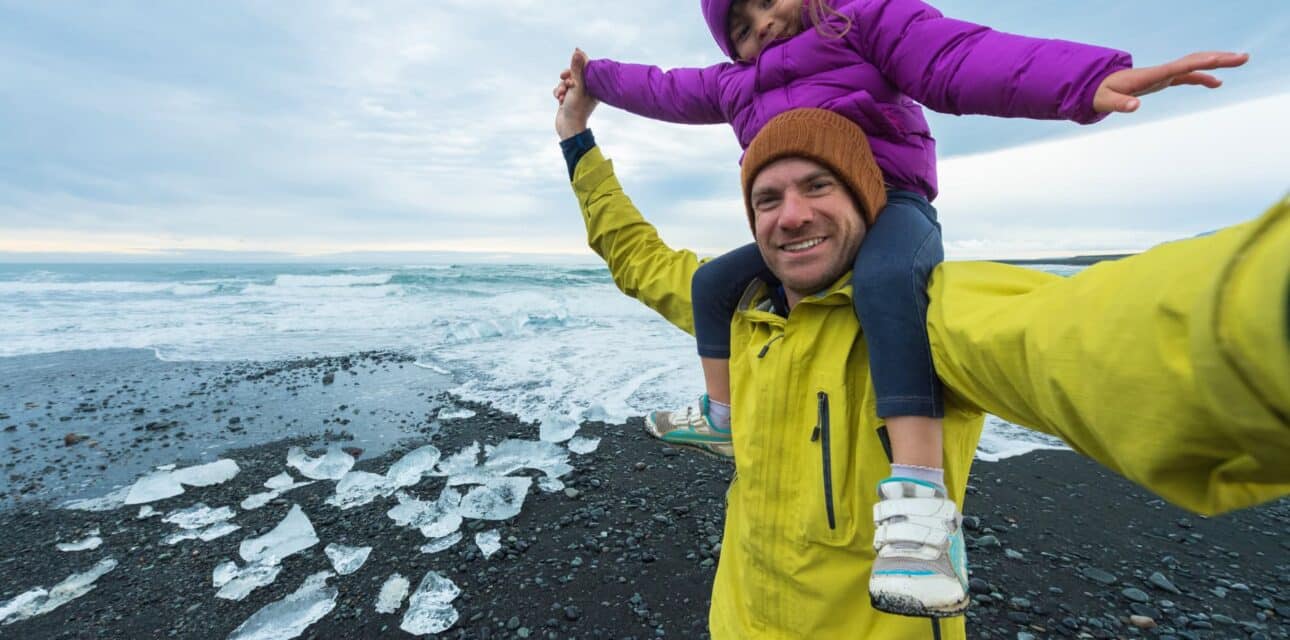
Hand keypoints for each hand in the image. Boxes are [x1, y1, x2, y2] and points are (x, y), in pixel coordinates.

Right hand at [554, 48, 597, 138]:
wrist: (569, 127)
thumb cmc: (576, 108)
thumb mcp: (577, 86)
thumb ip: (577, 68)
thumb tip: (577, 51)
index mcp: (594, 85)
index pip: (587, 67)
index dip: (578, 65)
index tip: (572, 67)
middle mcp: (587, 89)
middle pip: (575, 73)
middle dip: (567, 76)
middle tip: (564, 77)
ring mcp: (577, 94)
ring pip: (566, 81)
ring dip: (561, 86)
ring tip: (561, 95)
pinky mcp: (568, 98)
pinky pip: (561, 89)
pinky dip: (558, 92)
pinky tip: (558, 100)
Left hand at [1093, 51, 1248, 113]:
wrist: (1096, 87)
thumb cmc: (1101, 94)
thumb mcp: (1107, 101)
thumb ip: (1120, 104)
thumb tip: (1135, 107)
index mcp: (1151, 76)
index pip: (1180, 67)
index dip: (1200, 63)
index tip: (1219, 60)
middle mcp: (1161, 72)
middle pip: (1194, 61)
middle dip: (1219, 59)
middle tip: (1243, 58)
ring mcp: (1163, 75)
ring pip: (1194, 65)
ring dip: (1217, 63)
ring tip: (1241, 61)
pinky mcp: (1162, 80)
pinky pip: (1188, 75)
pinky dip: (1203, 76)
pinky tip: (1217, 83)